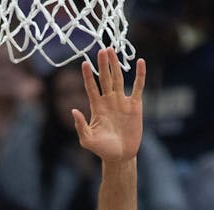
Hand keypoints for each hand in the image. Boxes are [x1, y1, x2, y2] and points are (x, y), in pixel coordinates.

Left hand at [72, 48, 144, 162]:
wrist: (120, 156)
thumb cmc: (102, 149)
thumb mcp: (87, 140)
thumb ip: (81, 126)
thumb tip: (73, 110)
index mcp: (96, 106)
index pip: (91, 87)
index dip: (87, 75)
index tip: (84, 62)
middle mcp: (109, 100)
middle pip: (105, 78)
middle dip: (102, 65)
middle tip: (101, 50)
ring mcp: (122, 101)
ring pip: (119, 79)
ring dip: (116, 65)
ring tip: (112, 51)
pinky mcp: (135, 105)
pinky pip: (138, 87)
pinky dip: (140, 75)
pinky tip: (141, 62)